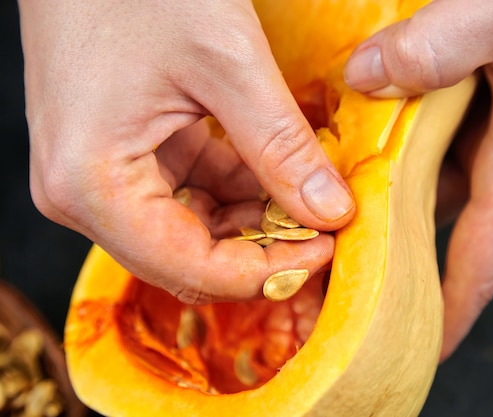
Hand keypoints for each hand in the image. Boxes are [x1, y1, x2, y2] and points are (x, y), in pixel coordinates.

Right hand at [19, 0, 354, 302]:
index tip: (324, 248)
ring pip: (189, 231)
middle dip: (261, 251)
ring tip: (306, 198)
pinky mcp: (118, 158)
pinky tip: (271, 174)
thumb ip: (280, 146)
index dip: (267, 271)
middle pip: (187, 259)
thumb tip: (328, 211)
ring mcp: (97, 179)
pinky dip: (232, 191)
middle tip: (322, 229)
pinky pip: (183, 194)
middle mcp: (82, 196)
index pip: (191, 268)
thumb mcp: (226, 63)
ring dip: (252, 221)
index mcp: (93, 183)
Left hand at [343, 0, 492, 359]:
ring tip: (330, 202)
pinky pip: (427, 132)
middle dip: (394, 249)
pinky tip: (356, 125)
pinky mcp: (482, 93)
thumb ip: (434, 48)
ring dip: (384, 189)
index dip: (450, 311)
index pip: (482, 259)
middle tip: (340, 267)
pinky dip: (393, 138)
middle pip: (440, 223)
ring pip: (427, 176)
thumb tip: (364, 79)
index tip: (417, 346)